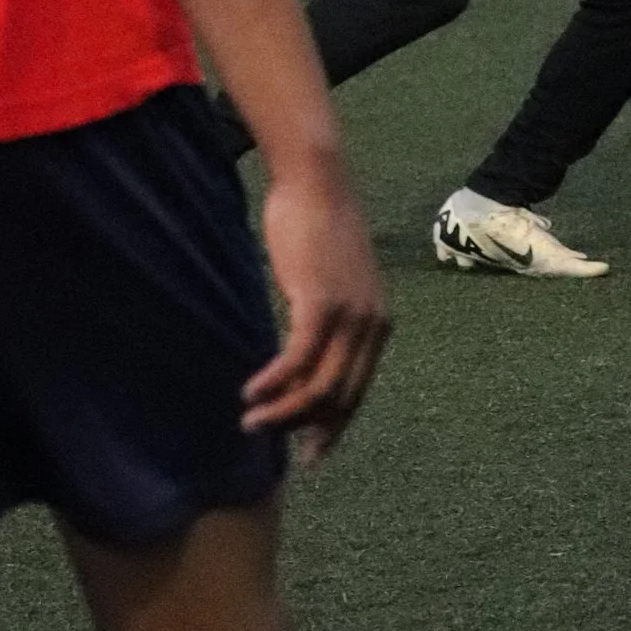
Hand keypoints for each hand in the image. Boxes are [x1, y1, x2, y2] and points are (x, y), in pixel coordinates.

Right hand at [244, 153, 392, 462]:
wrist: (317, 179)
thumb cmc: (315, 223)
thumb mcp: (330, 278)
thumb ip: (327, 313)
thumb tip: (305, 344)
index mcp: (378, 322)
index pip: (358, 390)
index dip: (334, 425)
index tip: (311, 451)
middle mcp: (372, 325)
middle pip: (340, 397)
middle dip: (306, 428)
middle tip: (270, 442)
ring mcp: (350, 316)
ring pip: (319, 387)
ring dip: (284, 412)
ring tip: (251, 422)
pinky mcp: (322, 304)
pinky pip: (298, 360)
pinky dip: (274, 383)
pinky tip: (251, 393)